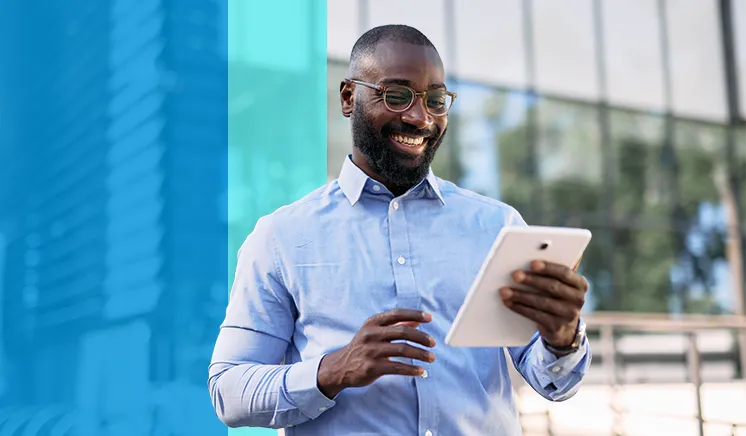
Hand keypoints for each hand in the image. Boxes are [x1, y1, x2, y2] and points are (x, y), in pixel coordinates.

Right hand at [317, 309, 435, 398]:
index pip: (397, 314)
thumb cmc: (362, 346)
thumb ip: (395, 325)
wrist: (341, 366)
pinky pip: (397, 367)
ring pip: (402, 350)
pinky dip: (412, 369)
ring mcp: (371, 351)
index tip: (430, 318)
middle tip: (433, 343)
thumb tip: (418, 320)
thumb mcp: (375, 331)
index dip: (415, 314)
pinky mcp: (373, 367)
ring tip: (432, 358)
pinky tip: (421, 371)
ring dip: (421, 354)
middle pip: (403, 332)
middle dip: (421, 337)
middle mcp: (371, 334)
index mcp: (372, 323)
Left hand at [499, 260, 587, 349]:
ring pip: (542, 302)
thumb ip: (552, 272)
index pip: (565, 273)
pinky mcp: (556, 327)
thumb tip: (528, 258)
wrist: (563, 328)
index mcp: (580, 284)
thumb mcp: (561, 285)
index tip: (532, 263)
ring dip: (520, 295)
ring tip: (504, 290)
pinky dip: (519, 308)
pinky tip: (508, 302)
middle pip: (552, 287)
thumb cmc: (556, 297)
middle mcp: (578, 300)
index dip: (548, 268)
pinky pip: (535, 315)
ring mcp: (568, 315)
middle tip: (514, 275)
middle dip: (531, 280)